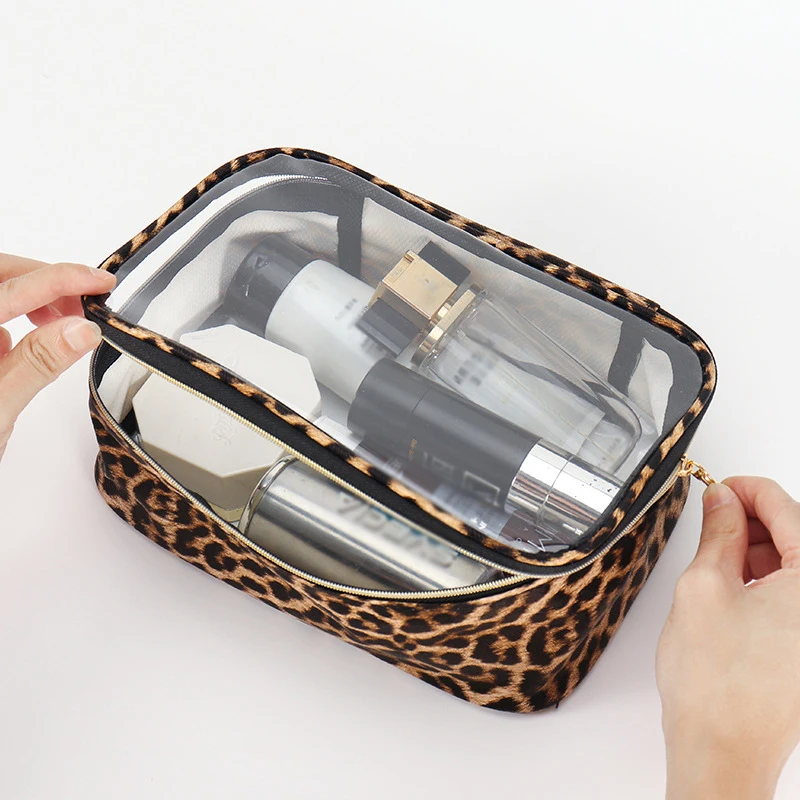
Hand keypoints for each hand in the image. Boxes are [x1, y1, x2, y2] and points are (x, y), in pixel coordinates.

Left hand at [0, 254, 115, 461]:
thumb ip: (38, 363)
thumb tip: (80, 329)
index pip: (10, 290)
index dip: (61, 278)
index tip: (100, 281)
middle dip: (42, 281)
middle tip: (83, 305)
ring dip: (28, 301)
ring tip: (58, 327)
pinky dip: (10, 323)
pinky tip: (19, 348)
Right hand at [657, 477, 799, 798]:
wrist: (720, 746)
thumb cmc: (715, 682)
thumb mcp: (703, 585)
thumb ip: (716, 532)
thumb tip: (720, 501)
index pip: (788, 509)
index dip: (747, 488)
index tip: (719, 484)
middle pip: (796, 535)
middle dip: (752, 517)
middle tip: (712, 513)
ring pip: (794, 564)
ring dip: (756, 547)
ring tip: (713, 551)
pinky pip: (792, 593)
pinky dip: (762, 577)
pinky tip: (729, 580)